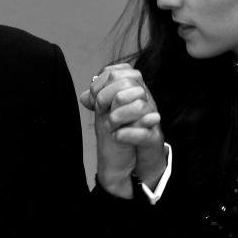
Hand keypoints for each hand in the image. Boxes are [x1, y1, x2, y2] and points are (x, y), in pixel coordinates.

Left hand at [82, 64, 165, 195]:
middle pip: (129, 84)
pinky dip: (128, 134)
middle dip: (108, 97)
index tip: (93, 99)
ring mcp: (152, 119)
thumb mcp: (110, 117)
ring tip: (109, 126)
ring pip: (140, 106)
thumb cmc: (125, 135)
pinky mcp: (154, 138)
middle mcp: (145, 102)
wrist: (139, 163)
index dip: (101, 84)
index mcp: (133, 93)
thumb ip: (101, 105)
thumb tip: (84, 97)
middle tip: (100, 110)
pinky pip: (144, 133)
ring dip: (118, 116)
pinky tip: (116, 136)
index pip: (118, 73)